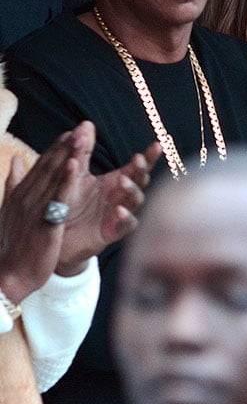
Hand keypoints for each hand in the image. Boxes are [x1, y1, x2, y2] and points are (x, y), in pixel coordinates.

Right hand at [0, 128, 80, 303]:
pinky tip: (74, 166)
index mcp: (22, 194)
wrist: (6, 276)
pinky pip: (57, 199)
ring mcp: (35, 209)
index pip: (41, 166)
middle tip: (81, 127)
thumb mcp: (11, 210)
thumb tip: (17, 160)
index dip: (56, 148)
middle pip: (49, 167)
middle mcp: (28, 198)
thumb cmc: (11, 245)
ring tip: (80, 137)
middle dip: (65, 146)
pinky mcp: (45, 223)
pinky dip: (65, 181)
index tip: (70, 132)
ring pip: (54, 178)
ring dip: (67, 156)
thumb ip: (14, 184)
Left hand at [57, 124, 160, 272]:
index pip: (137, 167)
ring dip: (132, 190)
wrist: (56, 235)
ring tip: (123, 182)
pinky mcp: (112, 232)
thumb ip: (81, 151)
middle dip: (142, 170)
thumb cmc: (68, 203)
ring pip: (136, 201)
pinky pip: (126, 225)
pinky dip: (125, 217)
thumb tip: (87, 123)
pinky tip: (118, 210)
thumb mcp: (73, 174)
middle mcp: (122, 196)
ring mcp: (120, 214)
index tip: (157, 145)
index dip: (149, 157)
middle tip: (137, 160)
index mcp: (115, 181)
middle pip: (140, 181)